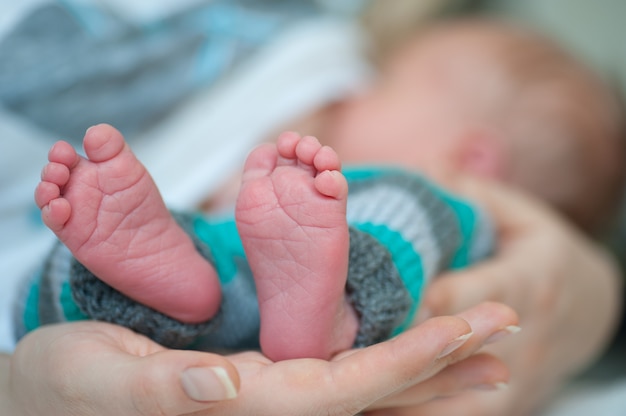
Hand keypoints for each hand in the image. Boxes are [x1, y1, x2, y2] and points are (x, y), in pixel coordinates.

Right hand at [3, 301, 517, 415]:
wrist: (41, 396)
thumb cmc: (59, 386)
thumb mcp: (99, 377)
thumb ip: (165, 391)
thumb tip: (227, 390)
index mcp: (243, 407)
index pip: (349, 389)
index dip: (415, 358)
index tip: (472, 328)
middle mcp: (267, 412)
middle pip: (375, 395)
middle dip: (444, 366)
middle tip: (508, 335)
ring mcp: (265, 404)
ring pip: (363, 393)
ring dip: (427, 372)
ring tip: (486, 356)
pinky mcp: (253, 390)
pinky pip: (333, 385)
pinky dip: (381, 370)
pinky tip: (408, 358)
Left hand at [366, 178, 622, 414]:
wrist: (588, 307)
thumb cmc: (540, 251)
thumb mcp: (516, 213)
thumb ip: (469, 193)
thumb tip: (422, 169)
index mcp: (528, 279)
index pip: (467, 293)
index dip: (418, 301)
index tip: (370, 302)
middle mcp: (526, 335)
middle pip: (456, 352)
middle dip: (399, 353)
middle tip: (341, 353)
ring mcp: (518, 377)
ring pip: (456, 398)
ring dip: (405, 396)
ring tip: (350, 395)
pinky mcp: (507, 403)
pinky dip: (416, 414)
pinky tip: (374, 413)